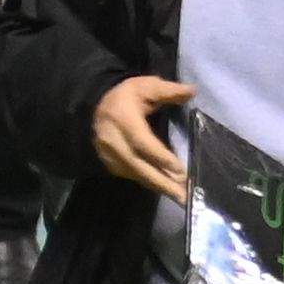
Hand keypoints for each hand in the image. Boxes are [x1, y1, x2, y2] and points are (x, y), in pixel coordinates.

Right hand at [91, 72, 195, 200]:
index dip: (160, 157)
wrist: (92, 110)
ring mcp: (109, 156)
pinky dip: (150, 183)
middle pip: (138, 166)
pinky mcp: (110, 165)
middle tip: (183, 195)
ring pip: (136, 174)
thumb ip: (167, 90)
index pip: (141, 142)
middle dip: (162, 182)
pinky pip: (132, 176)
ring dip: (158, 187)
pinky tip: (166, 189)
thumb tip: (192, 91)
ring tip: (180, 197)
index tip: (180, 170)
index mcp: (122, 119)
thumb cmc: (123, 98)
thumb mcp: (144, 87)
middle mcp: (113, 141)